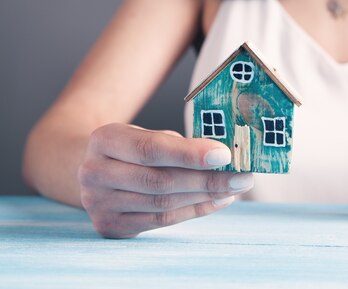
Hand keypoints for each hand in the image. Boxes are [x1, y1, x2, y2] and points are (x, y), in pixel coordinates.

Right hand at [78, 123, 252, 237]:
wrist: (95, 167)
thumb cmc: (134, 147)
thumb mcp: (147, 133)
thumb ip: (178, 144)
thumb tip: (224, 156)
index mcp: (104, 139)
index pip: (151, 149)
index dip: (190, 154)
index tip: (225, 155)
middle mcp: (94, 172)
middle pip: (159, 181)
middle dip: (207, 180)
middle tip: (242, 177)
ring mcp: (98, 203)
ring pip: (162, 204)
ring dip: (205, 197)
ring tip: (234, 188)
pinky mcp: (110, 225)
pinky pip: (161, 221)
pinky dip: (195, 211)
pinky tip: (218, 201)